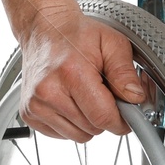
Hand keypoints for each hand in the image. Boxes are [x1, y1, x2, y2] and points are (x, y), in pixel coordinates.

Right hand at [18, 7, 149, 139]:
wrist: (45, 28)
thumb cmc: (77, 35)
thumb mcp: (112, 44)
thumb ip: (126, 73)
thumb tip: (135, 99)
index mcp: (72, 73)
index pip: (103, 117)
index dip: (121, 121)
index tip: (127, 114)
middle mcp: (49, 91)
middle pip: (92, 128)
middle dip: (105, 116)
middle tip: (104, 94)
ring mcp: (36, 104)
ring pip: (77, 136)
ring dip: (88, 122)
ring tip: (85, 95)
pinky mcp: (29, 113)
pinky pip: (61, 134)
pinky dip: (71, 123)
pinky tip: (71, 101)